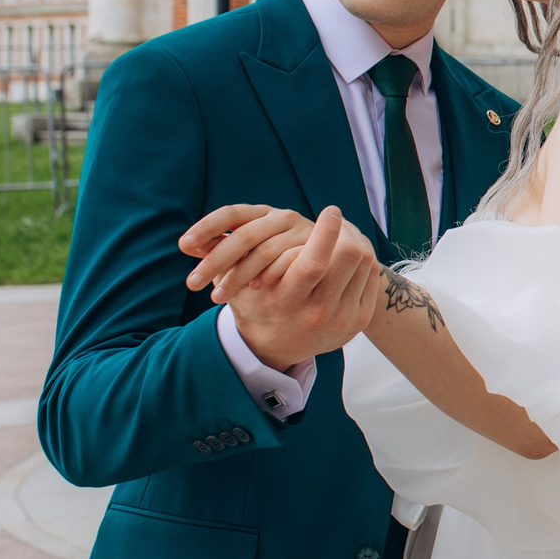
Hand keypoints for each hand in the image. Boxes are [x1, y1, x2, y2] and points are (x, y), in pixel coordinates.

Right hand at [180, 203, 381, 366]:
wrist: (279, 348)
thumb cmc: (254, 308)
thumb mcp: (235, 288)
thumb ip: (220, 260)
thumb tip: (189, 241)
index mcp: (287, 302)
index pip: (315, 260)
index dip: (327, 229)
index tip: (329, 210)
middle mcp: (318, 313)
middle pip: (349, 257)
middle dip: (347, 231)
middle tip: (340, 218)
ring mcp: (343, 319)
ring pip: (364, 264)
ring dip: (358, 241)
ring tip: (346, 231)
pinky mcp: (359, 321)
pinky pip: (370, 279)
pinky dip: (364, 261)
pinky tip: (353, 252)